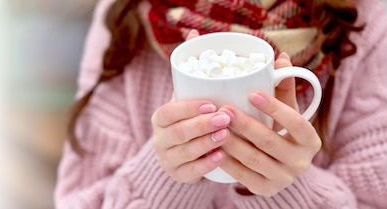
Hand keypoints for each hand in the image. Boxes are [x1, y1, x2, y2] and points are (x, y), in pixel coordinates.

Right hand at [151, 29, 228, 182]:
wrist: (187, 153)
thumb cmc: (192, 118)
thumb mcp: (190, 95)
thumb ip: (193, 69)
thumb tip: (194, 33)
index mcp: (160, 117)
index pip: (168, 112)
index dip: (188, 109)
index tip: (212, 104)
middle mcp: (159, 138)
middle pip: (176, 133)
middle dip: (201, 125)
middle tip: (225, 118)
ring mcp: (167, 158)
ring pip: (183, 153)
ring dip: (206, 144)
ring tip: (226, 136)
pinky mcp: (178, 175)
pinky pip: (189, 172)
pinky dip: (205, 165)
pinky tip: (221, 157)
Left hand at [217, 92, 321, 195]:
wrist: (278, 169)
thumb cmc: (280, 131)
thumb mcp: (286, 111)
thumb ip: (283, 86)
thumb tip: (281, 58)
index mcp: (309, 140)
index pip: (296, 122)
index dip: (275, 108)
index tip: (252, 93)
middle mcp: (301, 162)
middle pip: (270, 140)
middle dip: (245, 124)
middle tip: (224, 109)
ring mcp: (284, 179)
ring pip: (254, 159)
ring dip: (232, 142)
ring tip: (215, 127)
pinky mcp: (266, 190)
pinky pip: (243, 176)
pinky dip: (227, 161)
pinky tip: (213, 148)